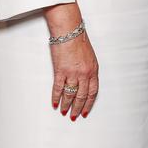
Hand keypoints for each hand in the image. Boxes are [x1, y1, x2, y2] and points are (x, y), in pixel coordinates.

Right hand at [45, 4, 98, 120]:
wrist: (69, 31)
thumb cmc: (78, 40)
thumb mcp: (90, 57)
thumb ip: (88, 69)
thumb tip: (85, 81)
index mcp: (93, 70)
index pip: (93, 92)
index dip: (89, 103)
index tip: (86, 111)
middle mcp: (84, 74)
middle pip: (82, 96)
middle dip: (78, 108)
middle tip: (74, 116)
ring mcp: (72, 73)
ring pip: (70, 94)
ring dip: (67, 105)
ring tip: (64, 112)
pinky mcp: (60, 71)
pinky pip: (58, 88)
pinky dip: (56, 97)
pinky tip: (54, 103)